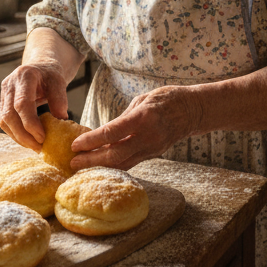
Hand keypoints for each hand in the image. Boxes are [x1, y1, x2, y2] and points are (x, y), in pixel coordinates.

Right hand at [0, 61, 69, 151]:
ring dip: (19, 137)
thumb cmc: (50, 75)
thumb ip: (59, 98)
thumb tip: (61, 120)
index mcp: (24, 76)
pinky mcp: (2, 104)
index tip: (43, 137)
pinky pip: (5, 123)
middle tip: (39, 147)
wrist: (39, 68)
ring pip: (4, 121)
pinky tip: (29, 141)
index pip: (22, 103)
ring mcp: (3, 94)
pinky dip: (16, 134)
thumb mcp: (59, 81)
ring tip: (35, 147)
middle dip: (24, 135)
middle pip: (9, 115)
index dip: (30, 123)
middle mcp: (10, 84)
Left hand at [69, 86, 201, 170]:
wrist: (193, 110)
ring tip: (82, 167)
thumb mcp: (142, 100)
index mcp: (143, 117)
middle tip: (73, 162)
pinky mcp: (154, 155)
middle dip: (91, 160)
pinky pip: (131, 163)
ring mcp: (153, 148)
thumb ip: (123, 118)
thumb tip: (103, 132)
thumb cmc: (166, 99)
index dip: (91, 141)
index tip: (75, 145)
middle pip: (115, 155)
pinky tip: (101, 166)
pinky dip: (114, 166)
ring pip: (123, 164)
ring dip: (100, 167)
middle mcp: (148, 136)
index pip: (112, 133)